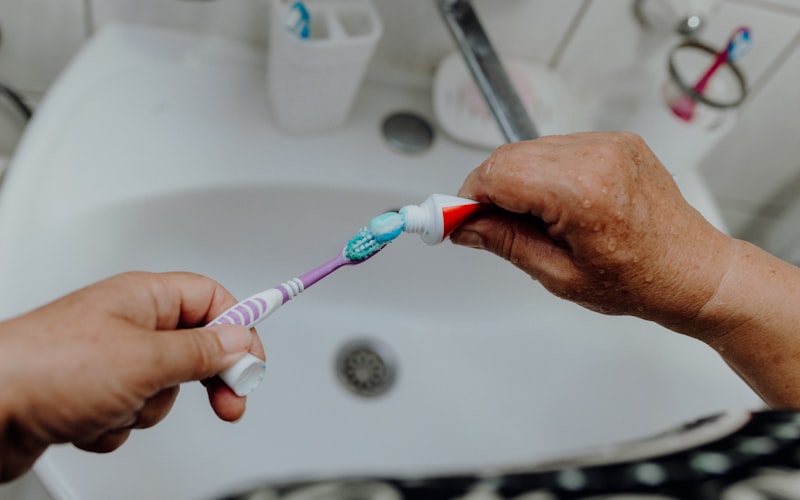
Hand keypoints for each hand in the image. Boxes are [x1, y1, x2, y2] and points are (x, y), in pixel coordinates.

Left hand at [0, 272, 263, 481]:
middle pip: (194, 347)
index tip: (254, 364)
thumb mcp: (146, 359)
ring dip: (147, 407)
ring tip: (116, 403)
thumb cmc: (45, 368)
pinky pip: (130, 413)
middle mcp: (128, 324)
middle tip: (228, 402)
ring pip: (163, 388)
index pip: (213, 300)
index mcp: (145, 298)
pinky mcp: (90, 395)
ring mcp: (108, 361)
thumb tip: (241, 343)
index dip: (240, 330)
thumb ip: (203, 352)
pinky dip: (116, 424)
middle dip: (204, 379)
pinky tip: (90, 419)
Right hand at [451, 132, 734, 330]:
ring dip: (513, 180)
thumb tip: (464, 227)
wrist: (695, 272)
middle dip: (485, 190)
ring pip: (530, 149)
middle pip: (509, 157)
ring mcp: (609, 144)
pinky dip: (540, 171)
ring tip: (524, 220)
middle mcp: (596, 156)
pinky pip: (557, 147)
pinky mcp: (616, 141)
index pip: (498, 175)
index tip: (448, 219)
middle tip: (476, 224)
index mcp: (582, 192)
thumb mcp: (560, 276)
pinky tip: (550, 204)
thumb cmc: (639, 282)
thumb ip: (506, 243)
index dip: (466, 198)